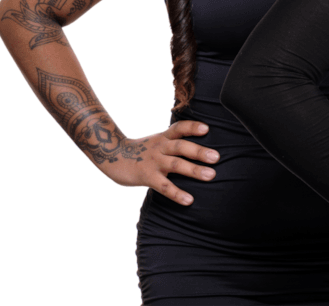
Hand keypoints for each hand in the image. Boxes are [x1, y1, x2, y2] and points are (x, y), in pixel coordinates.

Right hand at [97, 120, 218, 205]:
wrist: (111, 156)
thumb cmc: (142, 151)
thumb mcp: (158, 141)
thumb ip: (175, 142)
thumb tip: (203, 148)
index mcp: (164, 137)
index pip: (179, 128)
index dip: (192, 127)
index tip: (206, 129)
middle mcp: (160, 147)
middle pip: (181, 146)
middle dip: (199, 151)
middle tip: (217, 157)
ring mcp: (153, 162)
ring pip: (176, 164)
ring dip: (194, 170)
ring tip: (211, 175)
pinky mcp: (147, 176)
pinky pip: (164, 186)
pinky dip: (176, 193)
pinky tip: (189, 200)